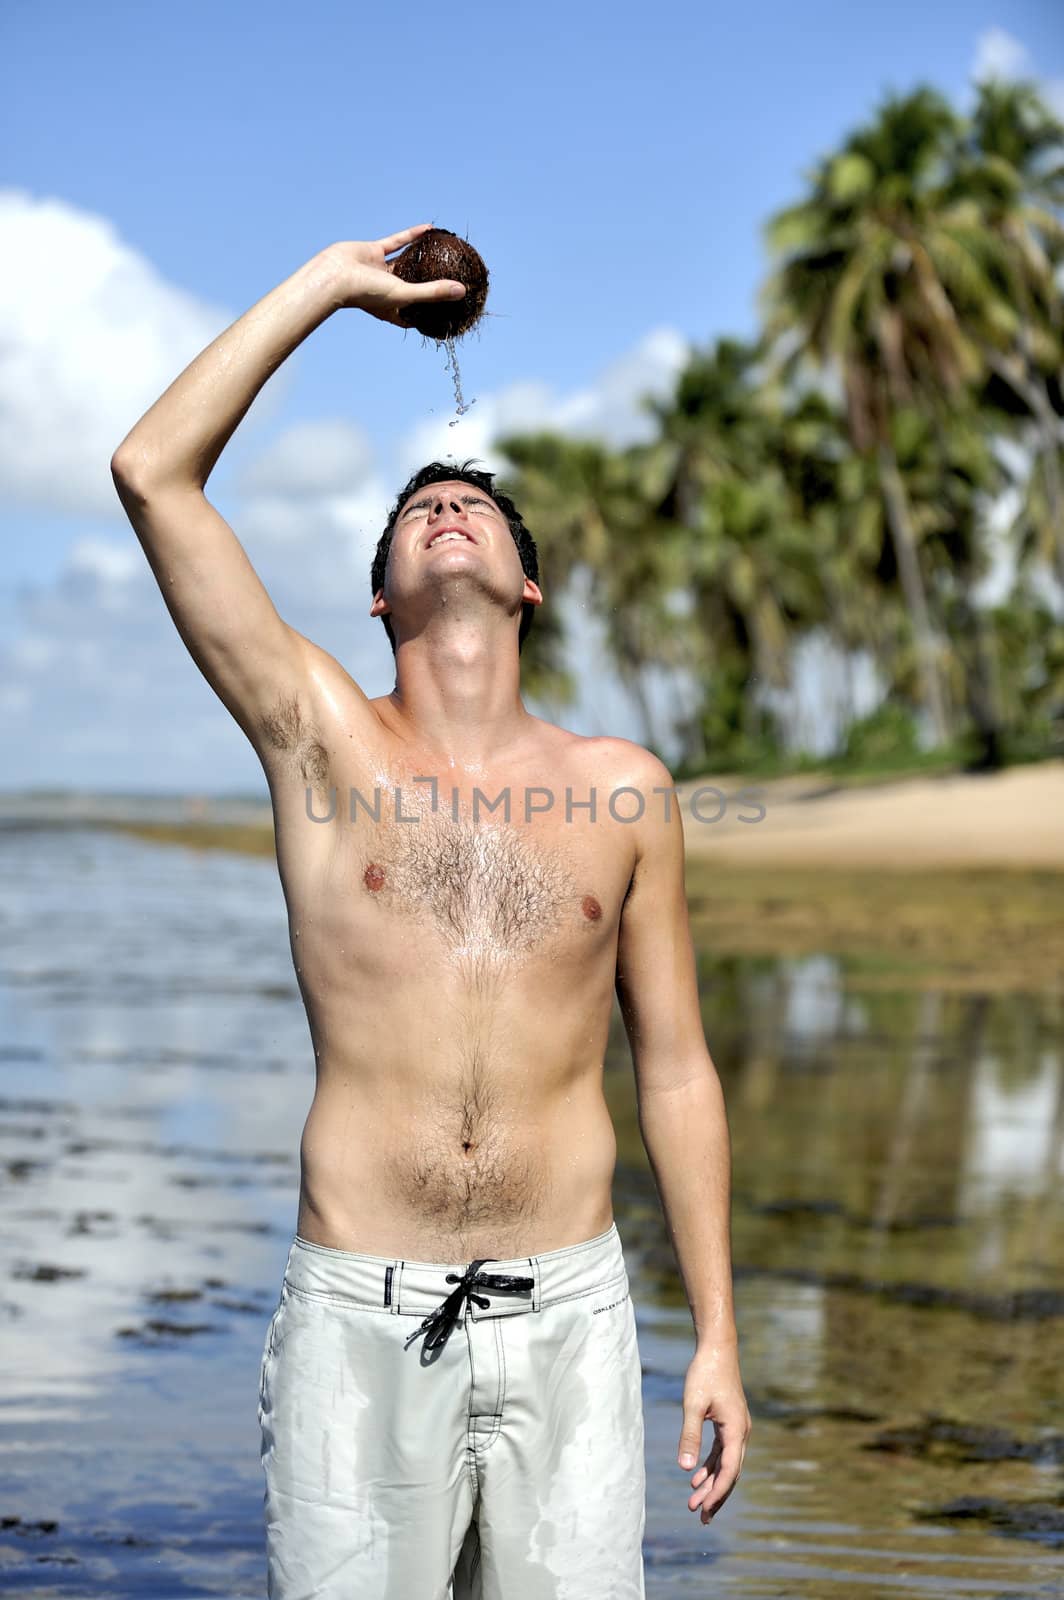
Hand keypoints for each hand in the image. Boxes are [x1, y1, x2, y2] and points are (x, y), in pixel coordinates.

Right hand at [330, 226, 465, 327]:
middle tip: (452, 278)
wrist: (333, 275)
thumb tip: (462, 291)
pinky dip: (411, 235)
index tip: (447, 313)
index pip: (416, 315)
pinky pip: (397, 242)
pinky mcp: (374, 252)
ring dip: (422, 256)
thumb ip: (432, 292)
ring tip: (443, 250)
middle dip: (431, 284)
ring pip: (406, 262)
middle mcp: (388, 291)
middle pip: (415, 287)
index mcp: (393, 309)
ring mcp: (380, 271)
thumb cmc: (366, 293)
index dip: (429, 315)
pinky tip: (429, 229)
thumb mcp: (404, 294)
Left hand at [677, 1344, 750, 1523]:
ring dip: (711, 1483)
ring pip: (726, 1464)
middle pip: (730, 1472)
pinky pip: (722, 1452)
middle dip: (715, 1496)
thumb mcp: (693, 1405)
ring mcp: (737, 1427)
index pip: (729, 1471)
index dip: (717, 1493)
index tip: (703, 1510)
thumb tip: (686, 1469)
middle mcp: (741, 1432)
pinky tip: (696, 1478)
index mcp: (736, 1430)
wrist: (717, 1348)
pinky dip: (710, 1466)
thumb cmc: (705, 1373)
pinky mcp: (729, 1422)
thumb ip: (689, 1436)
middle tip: (700, 1518)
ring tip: (693, 1503)